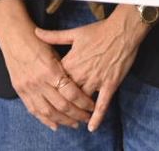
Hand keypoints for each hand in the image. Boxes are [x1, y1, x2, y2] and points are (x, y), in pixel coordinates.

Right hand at [0, 0, 94, 130]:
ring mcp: (28, 88)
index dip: (83, 102)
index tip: (92, 106)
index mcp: (50, 69)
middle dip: (76, 114)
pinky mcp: (20, 91)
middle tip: (86, 117)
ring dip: (63, 120)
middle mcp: (38, 81)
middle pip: (61, 105)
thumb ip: (65, 69)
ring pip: (48, 112)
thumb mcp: (55, 51)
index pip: (70, 92)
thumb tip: (78, 84)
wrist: (14, 37)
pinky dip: (45, 119)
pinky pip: (34, 110)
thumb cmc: (37, 40)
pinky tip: (55, 125)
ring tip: (74, 123)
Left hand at [34, 5, 151, 131]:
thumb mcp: (74, 33)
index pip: (56, 81)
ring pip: (82, 101)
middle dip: (62, 105)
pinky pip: (102, 104)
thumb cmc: (99, 31)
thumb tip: (36, 32)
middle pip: (67, 94)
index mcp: (71, 62)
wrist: (122, 30)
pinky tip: (92, 127)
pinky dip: (97, 116)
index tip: (46, 95)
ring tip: (74, 121)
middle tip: (58, 114)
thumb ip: (54, 36)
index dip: (50, 89)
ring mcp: (96, 80)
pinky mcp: (110, 84)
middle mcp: (81, 73)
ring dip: (78, 112)